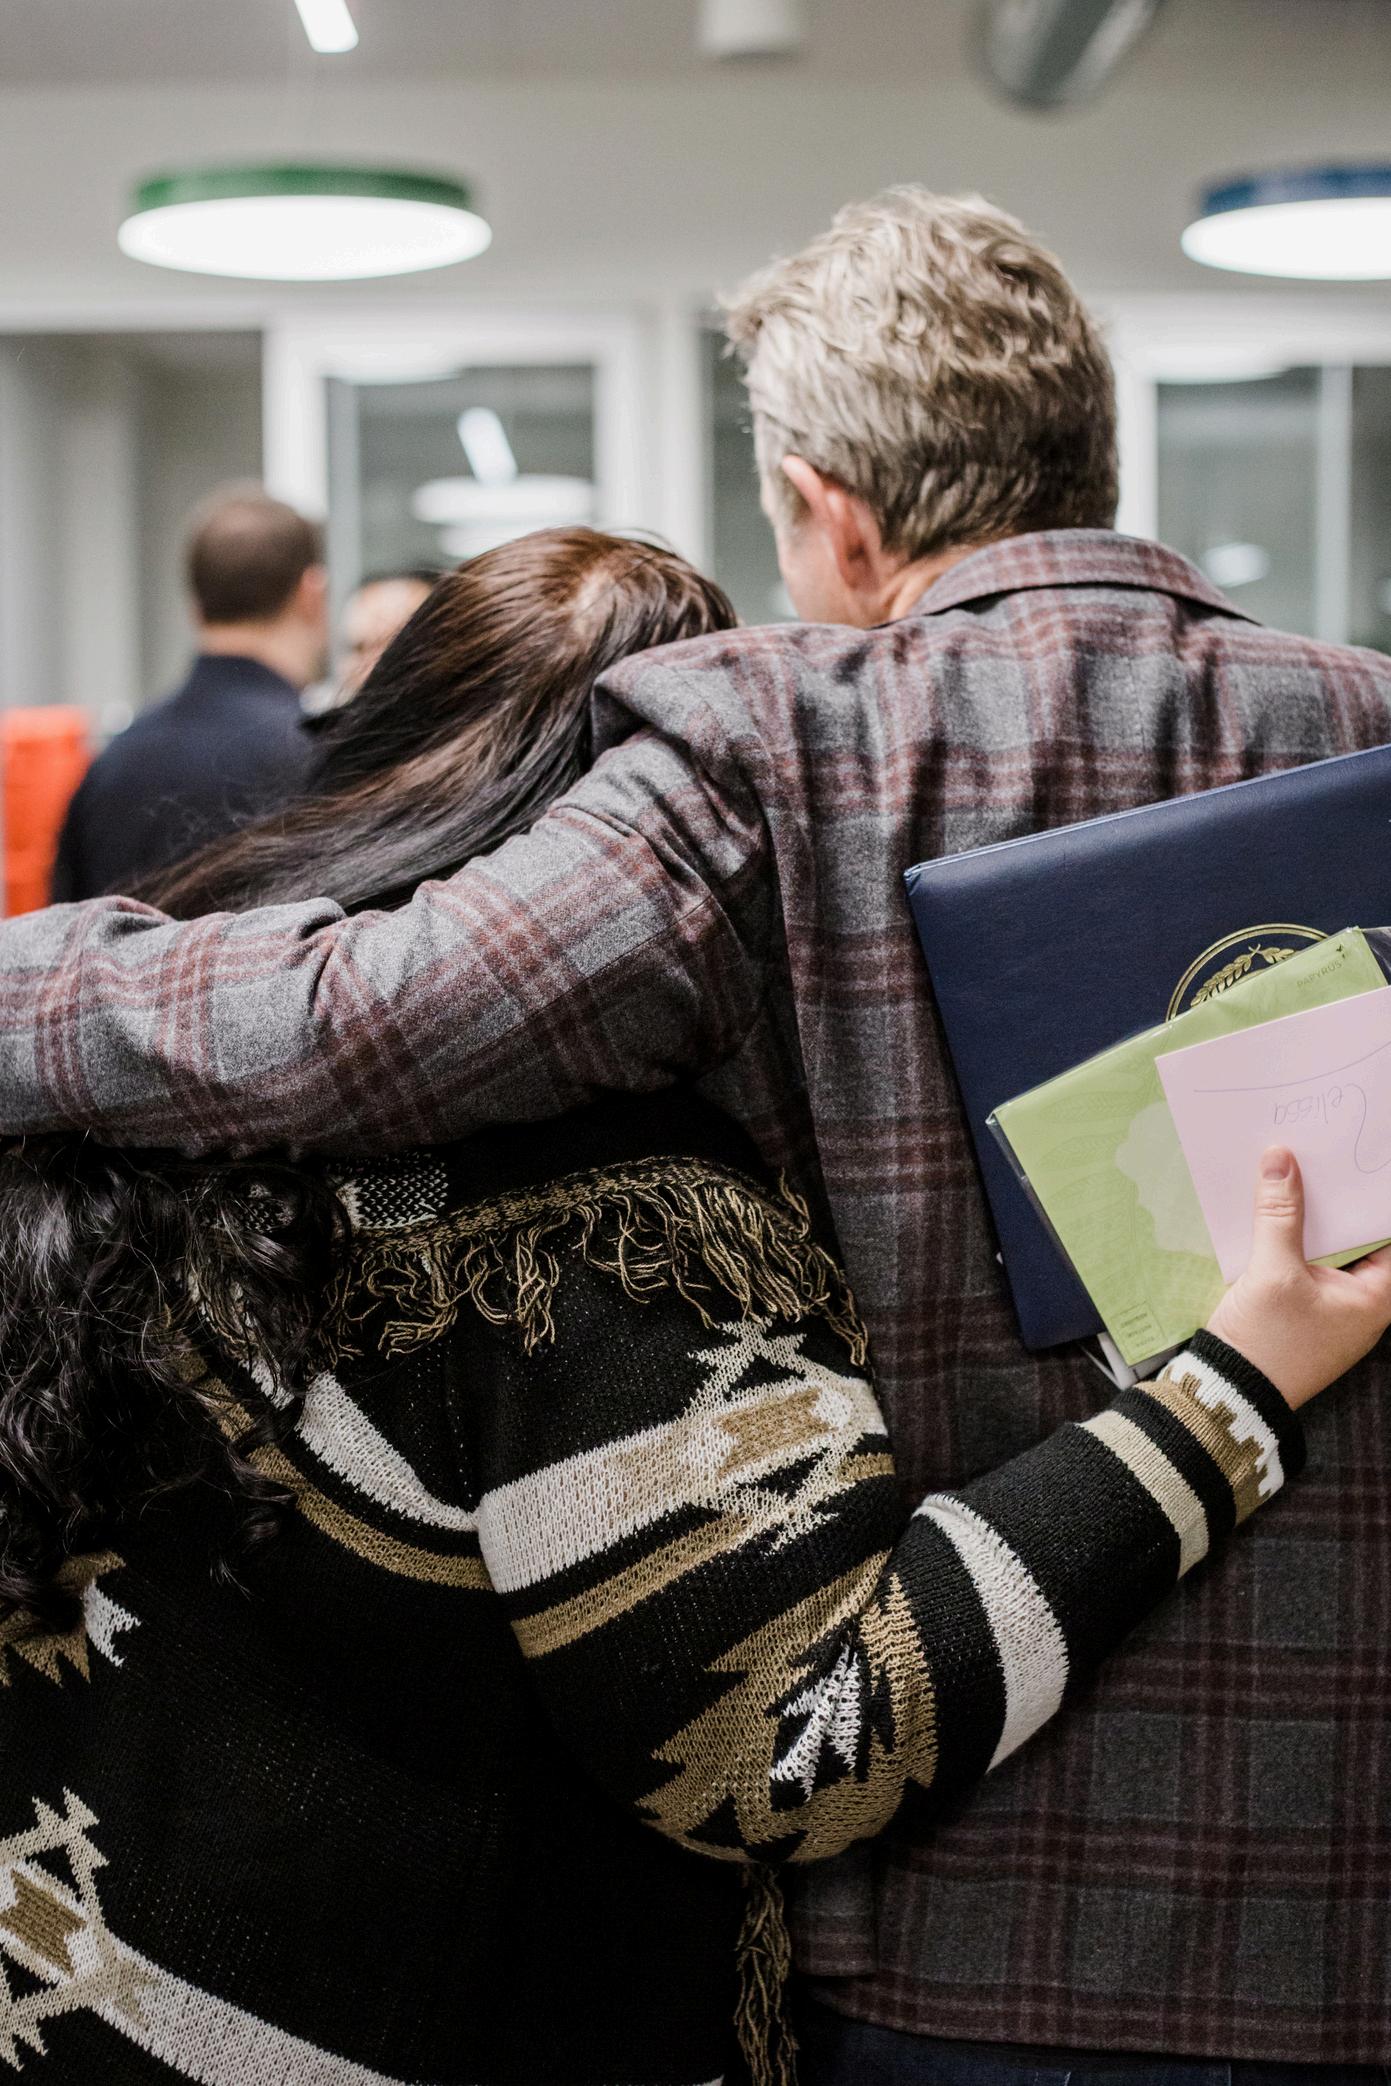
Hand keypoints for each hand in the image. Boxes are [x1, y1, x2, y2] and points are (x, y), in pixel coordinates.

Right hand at [1205, 1146, 1390, 1409]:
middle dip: (1333, 1203)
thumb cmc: (1266, 1342)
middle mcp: (1360, 1304)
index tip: (1354, 1163)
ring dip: (1306, 1222)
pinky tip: (1268, 1217)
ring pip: (1326, 1252)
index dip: (1368, 1198)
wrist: (1228, 1396)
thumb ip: (1279, 1214)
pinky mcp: (1301, 1313)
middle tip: (1315, 1161)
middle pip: (1355, 1239)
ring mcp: (1330, 1310)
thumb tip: (1282, 1158)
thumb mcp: (1273, 1272)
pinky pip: (1303, 1266)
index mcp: (1374, 1298)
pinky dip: (1290, 1242)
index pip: (1384, 1234)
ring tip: (1289, 1179)